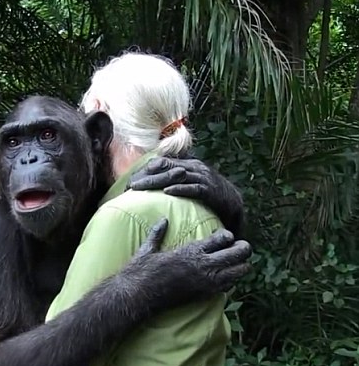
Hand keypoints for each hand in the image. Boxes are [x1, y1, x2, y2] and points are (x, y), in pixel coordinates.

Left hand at [128, 157, 244, 237]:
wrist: (234, 202)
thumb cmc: (209, 194)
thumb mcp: (191, 182)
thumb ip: (176, 179)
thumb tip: (155, 183)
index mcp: (189, 164)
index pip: (163, 163)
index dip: (146, 171)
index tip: (130, 181)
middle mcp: (195, 168)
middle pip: (166, 168)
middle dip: (147, 176)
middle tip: (130, 186)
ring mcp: (203, 178)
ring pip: (176, 177)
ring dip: (156, 182)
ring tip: (140, 188)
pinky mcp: (210, 191)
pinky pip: (194, 189)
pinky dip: (180, 189)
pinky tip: (168, 192)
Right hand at [130, 225, 250, 310]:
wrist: (138, 296)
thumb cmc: (140, 271)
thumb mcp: (148, 248)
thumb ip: (158, 233)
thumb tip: (163, 220)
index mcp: (191, 251)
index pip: (224, 238)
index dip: (228, 235)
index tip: (223, 236)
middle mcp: (203, 266)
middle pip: (238, 253)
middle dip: (243, 248)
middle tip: (239, 247)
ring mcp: (207, 282)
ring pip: (239, 271)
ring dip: (240, 265)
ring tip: (234, 262)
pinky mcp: (205, 295)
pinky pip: (229, 286)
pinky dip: (231, 280)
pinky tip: (223, 276)